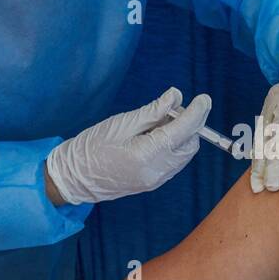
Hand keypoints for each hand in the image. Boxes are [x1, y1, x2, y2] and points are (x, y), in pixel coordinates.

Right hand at [46, 87, 210, 205]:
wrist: (74, 177)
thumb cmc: (91, 147)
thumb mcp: (122, 122)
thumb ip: (152, 111)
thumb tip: (176, 97)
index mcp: (145, 154)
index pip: (182, 131)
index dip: (196, 113)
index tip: (204, 99)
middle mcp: (156, 171)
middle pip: (189, 145)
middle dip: (189, 124)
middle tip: (170, 110)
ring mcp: (156, 180)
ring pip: (184, 155)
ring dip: (182, 136)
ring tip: (159, 123)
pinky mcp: (153, 183)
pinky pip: (175, 162)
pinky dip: (174, 146)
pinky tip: (157, 137)